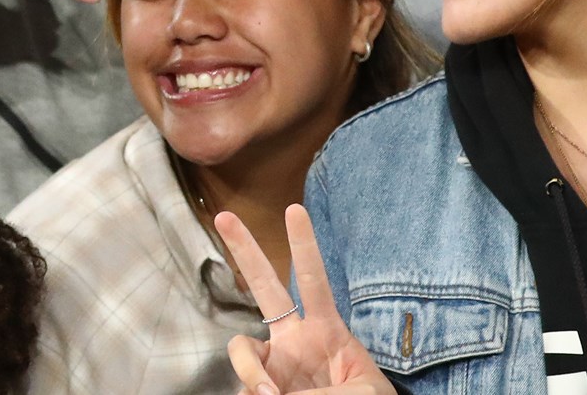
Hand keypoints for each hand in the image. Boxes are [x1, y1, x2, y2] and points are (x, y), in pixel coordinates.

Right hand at [217, 206, 393, 394]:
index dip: (304, 246)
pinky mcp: (257, 388)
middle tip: (224, 217)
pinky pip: (244, 388)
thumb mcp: (362, 391)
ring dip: (249, 371)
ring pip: (241, 349)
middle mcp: (292, 339)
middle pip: (263, 286)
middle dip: (244, 250)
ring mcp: (272, 364)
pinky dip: (253, 394)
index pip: (313, 280)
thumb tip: (273, 391)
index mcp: (325, 329)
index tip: (295, 209)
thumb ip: (327, 389)